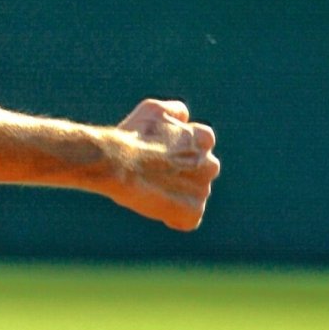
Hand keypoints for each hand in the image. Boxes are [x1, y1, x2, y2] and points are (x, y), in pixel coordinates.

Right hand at [107, 99, 219, 230]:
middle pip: (199, 172)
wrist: (118, 164)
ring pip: (194, 195)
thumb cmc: (133, 135)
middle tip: (154, 173)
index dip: (176, 151)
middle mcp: (210, 164)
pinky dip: (174, 217)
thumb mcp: (153, 109)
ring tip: (151, 189)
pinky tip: (156, 207)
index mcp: (204, 138)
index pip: (198, 146)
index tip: (159, 154)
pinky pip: (188, 219)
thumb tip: (185, 117)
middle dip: (181, 174)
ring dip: (177, 194)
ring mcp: (202, 190)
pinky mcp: (192, 212)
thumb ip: (175, 111)